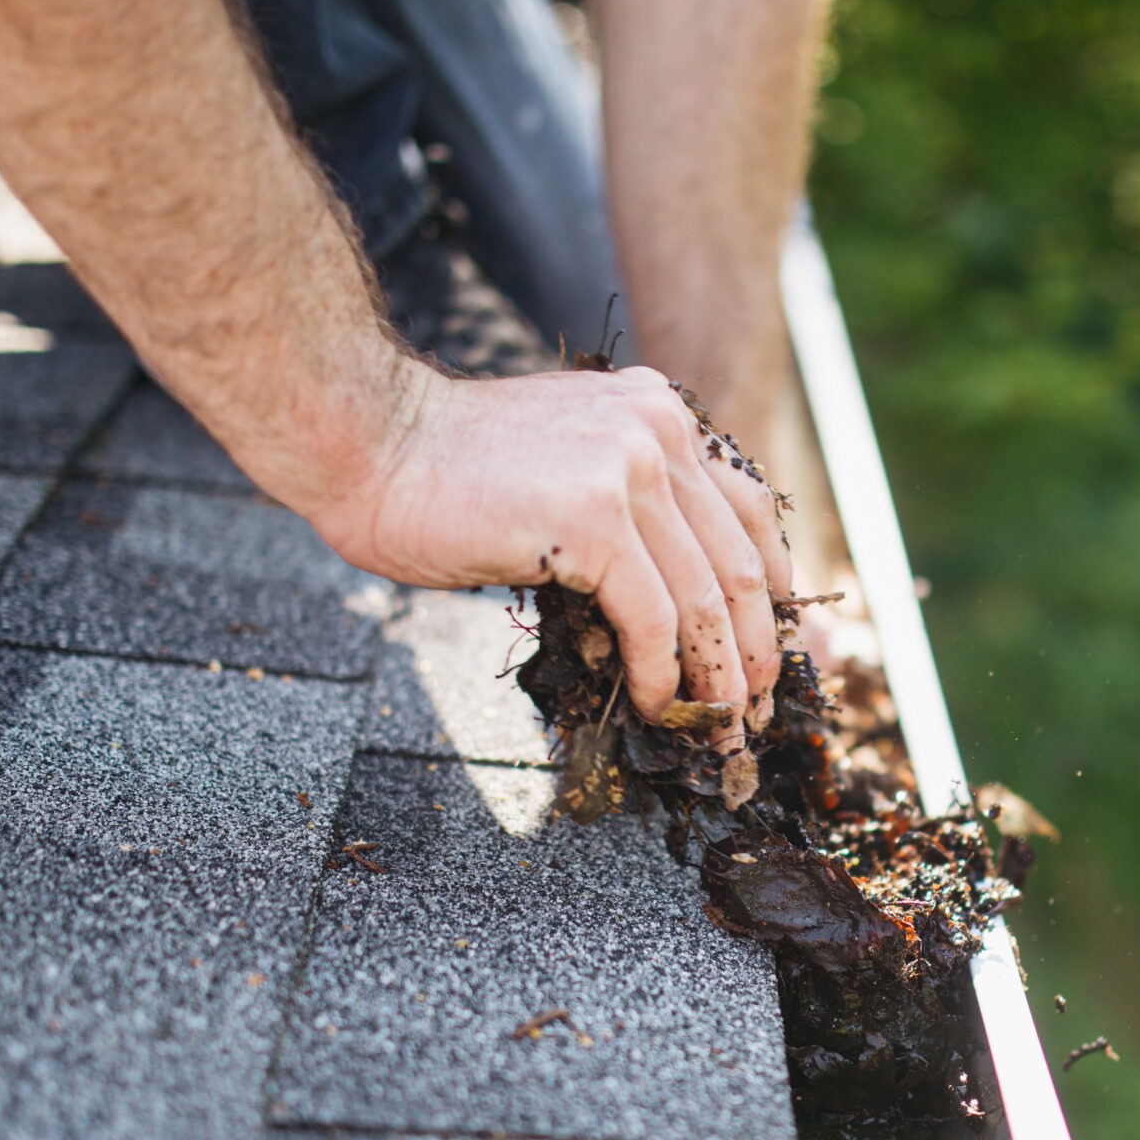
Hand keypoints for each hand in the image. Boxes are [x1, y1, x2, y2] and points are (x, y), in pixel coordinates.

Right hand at [314, 359, 794, 741]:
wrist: (370, 444)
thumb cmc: (447, 472)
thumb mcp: (568, 466)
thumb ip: (628, 501)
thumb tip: (678, 591)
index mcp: (660, 411)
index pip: (748, 511)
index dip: (769, 594)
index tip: (766, 652)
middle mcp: (660, 429)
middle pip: (740, 562)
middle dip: (755, 650)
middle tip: (754, 712)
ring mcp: (631, 467)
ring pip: (706, 598)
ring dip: (717, 678)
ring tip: (715, 729)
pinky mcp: (595, 516)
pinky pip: (653, 617)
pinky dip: (661, 673)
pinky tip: (654, 705)